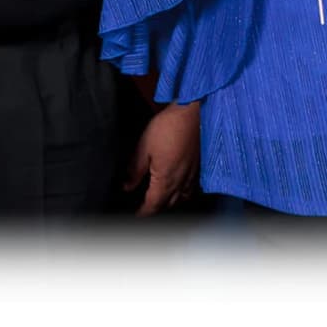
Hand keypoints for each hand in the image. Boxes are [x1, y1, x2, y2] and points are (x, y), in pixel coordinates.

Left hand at [125, 100, 199, 215]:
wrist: (193, 111)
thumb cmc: (168, 127)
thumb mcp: (144, 147)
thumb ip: (135, 170)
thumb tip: (127, 187)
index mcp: (166, 180)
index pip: (153, 205)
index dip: (143, 212)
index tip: (136, 215)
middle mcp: (181, 181)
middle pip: (168, 204)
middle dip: (156, 210)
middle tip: (145, 210)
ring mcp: (193, 174)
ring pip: (182, 198)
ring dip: (170, 203)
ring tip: (161, 201)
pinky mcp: (200, 166)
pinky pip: (192, 188)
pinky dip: (184, 193)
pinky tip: (180, 188)